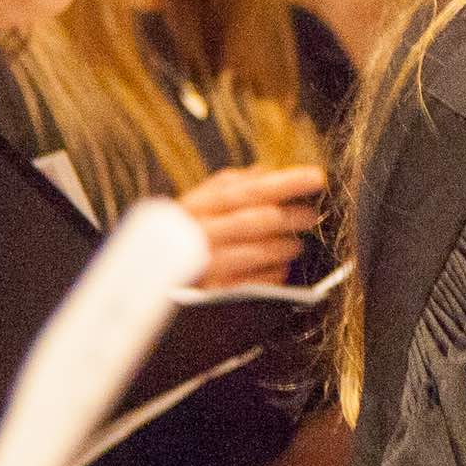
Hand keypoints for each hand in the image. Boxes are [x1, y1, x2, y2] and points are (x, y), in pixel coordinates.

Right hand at [177, 165, 327, 290]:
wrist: (150, 281)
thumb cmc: (181, 239)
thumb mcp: (198, 207)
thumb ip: (229, 187)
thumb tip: (265, 171)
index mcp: (199, 206)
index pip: (248, 190)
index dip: (285, 183)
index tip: (315, 177)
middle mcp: (201, 234)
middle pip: (256, 220)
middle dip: (290, 216)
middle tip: (311, 213)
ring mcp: (208, 265)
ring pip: (259, 252)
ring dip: (285, 246)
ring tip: (295, 244)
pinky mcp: (215, 294)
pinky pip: (257, 283)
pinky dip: (275, 273)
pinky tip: (279, 268)